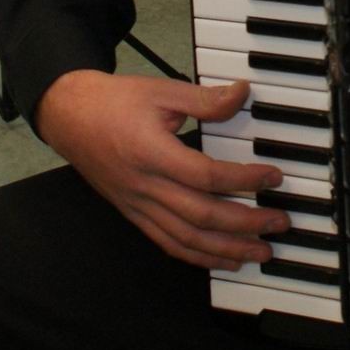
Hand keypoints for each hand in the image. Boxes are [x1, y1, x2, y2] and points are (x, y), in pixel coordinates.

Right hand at [35, 71, 289, 269]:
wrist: (69, 117)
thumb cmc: (115, 101)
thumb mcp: (162, 90)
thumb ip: (204, 99)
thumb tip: (243, 94)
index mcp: (152, 154)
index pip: (205, 176)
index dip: (243, 179)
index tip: (273, 177)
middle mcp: (145, 187)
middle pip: (200, 216)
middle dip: (245, 223)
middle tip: (279, 222)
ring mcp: (137, 206)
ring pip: (185, 238)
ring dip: (226, 250)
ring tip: (259, 252)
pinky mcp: (133, 215)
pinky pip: (167, 243)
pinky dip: (197, 255)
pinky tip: (222, 259)